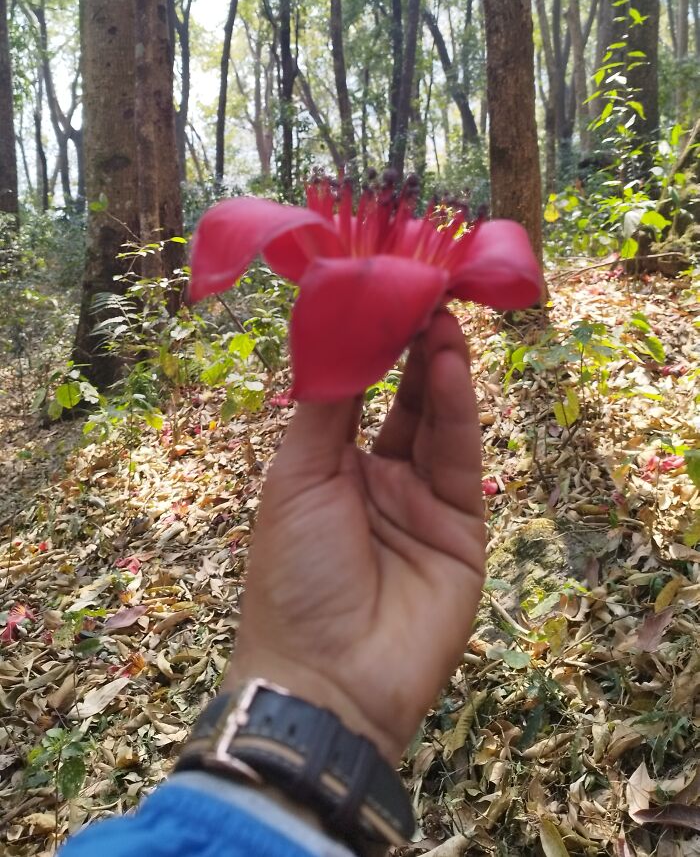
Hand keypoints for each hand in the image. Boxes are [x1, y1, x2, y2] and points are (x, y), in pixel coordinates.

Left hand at [226, 310, 485, 764]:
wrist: (325, 678)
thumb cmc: (291, 574)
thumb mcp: (297, 478)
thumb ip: (326, 406)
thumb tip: (336, 332)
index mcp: (329, 467)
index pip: (357, 392)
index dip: (369, 344)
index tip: (380, 292)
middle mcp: (378, 478)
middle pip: (403, 400)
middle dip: (411, 346)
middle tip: (422, 289)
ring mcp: (423, 502)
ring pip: (437, 421)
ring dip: (438, 368)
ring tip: (440, 315)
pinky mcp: (464, 527)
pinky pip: (460, 457)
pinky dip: (458, 409)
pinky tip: (450, 364)